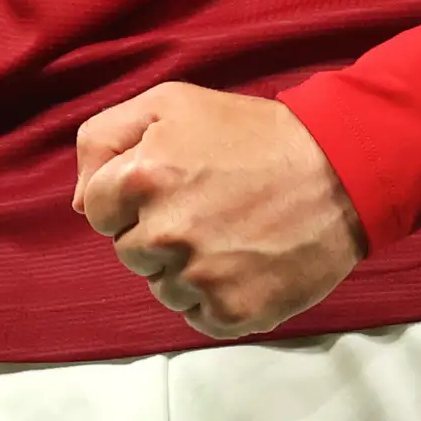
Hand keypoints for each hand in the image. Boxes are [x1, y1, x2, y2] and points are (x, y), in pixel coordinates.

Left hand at [73, 82, 365, 338]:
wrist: (341, 169)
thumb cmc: (254, 133)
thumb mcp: (170, 104)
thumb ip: (104, 138)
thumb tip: (79, 202)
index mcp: (144, 176)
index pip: (95, 208)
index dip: (128, 195)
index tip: (167, 185)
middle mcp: (166, 232)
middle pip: (128, 250)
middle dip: (155, 229)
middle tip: (205, 206)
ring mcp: (200, 278)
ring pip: (161, 286)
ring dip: (184, 267)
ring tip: (228, 233)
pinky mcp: (233, 312)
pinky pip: (197, 316)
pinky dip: (214, 297)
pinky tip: (242, 263)